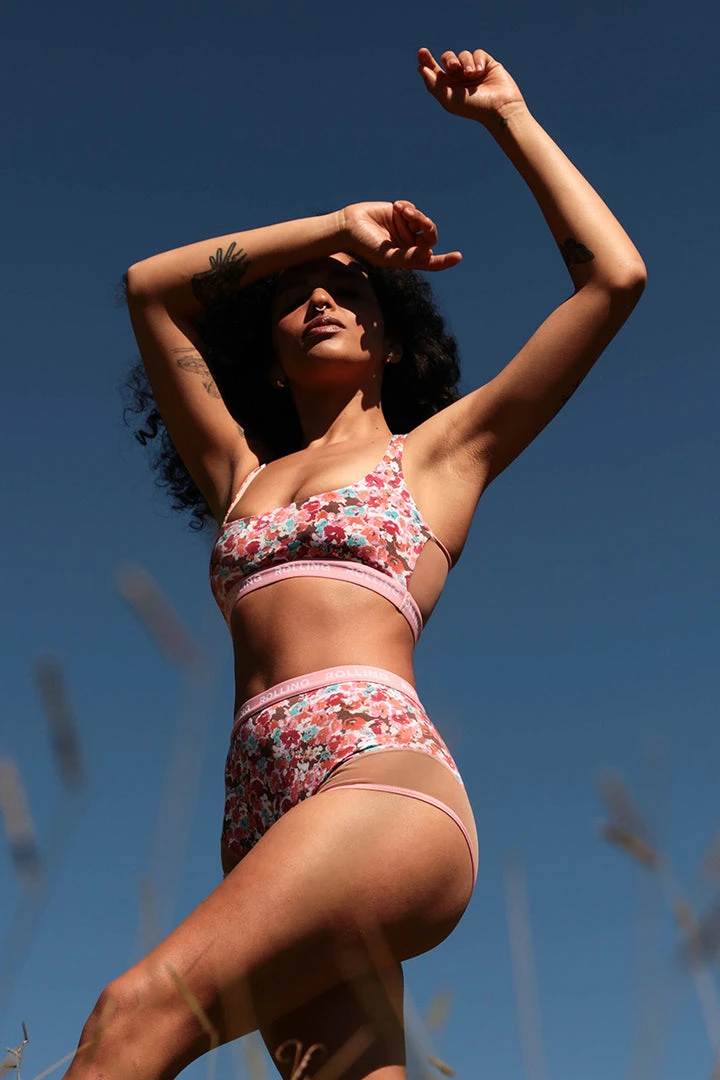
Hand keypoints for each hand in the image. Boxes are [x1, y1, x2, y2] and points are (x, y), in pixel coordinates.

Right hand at [339, 201, 460, 271]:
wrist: (350, 225)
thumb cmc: (366, 245)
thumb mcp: (388, 255)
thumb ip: (408, 257)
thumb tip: (428, 253)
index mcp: (408, 257)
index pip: (430, 261)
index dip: (444, 261)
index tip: (457, 257)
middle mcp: (409, 244)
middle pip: (430, 236)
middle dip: (427, 227)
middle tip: (418, 220)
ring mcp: (406, 228)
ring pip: (423, 220)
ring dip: (416, 214)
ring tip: (402, 211)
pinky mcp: (401, 213)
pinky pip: (413, 208)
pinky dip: (406, 207)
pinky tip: (395, 206)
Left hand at [417, 47, 525, 124]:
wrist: (498, 107)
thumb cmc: (473, 107)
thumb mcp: (449, 99)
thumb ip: (433, 84)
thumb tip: (421, 68)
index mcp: (449, 87)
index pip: (435, 71)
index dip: (427, 60)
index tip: (422, 52)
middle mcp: (459, 78)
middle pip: (448, 58)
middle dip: (449, 60)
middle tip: (453, 67)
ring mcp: (473, 70)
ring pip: (463, 55)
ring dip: (465, 62)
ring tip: (472, 74)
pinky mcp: (486, 64)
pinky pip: (477, 53)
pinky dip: (477, 61)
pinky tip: (481, 72)